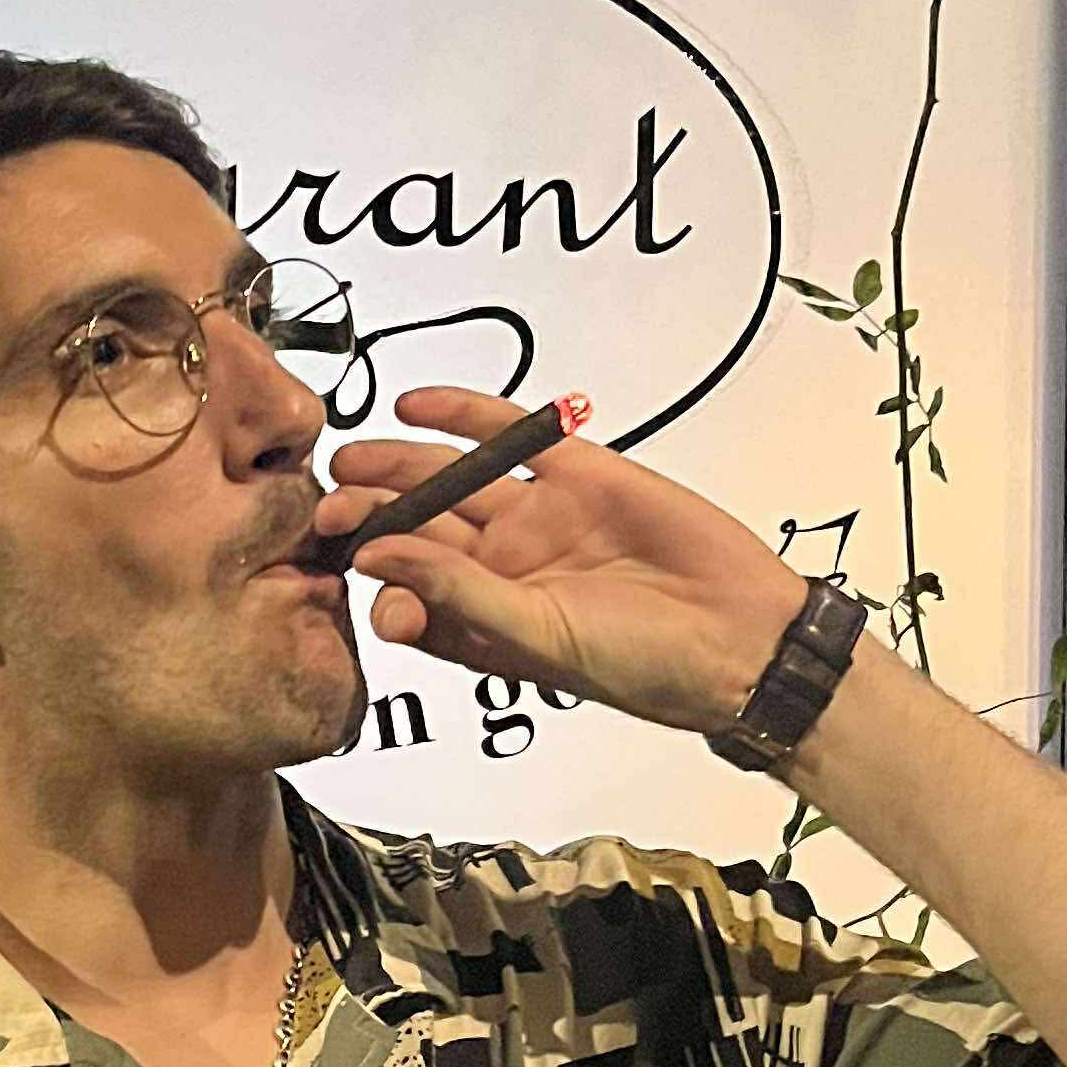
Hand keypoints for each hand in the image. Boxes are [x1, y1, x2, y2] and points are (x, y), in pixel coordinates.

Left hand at [317, 387, 808, 733]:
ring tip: (352, 458)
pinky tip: (412, 404)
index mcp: (484, 623)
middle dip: (369, 515)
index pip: (406, 593)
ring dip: (398, 466)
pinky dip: (461, 414)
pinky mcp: (576, 472)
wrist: (739, 635)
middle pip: (417, 529)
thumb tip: (377, 555)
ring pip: (449, 481)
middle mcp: (502, 569)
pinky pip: (506, 435)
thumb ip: (455, 592)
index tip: (340, 562)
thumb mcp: (535, 637)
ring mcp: (536, 517)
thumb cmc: (643, 663)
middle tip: (327, 503)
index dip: (370, 576)